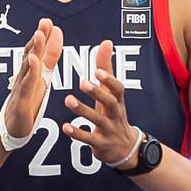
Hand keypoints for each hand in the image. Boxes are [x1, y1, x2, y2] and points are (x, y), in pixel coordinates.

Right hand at [1, 18, 62, 142]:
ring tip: (39, 34)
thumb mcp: (41, 79)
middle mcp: (25, 77)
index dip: (43, 37)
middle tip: (44, 22)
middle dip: (39, 37)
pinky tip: (33, 61)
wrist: (11, 128)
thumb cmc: (27, 103)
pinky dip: (30, 72)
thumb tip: (56, 38)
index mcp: (32, 72)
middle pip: (32, 54)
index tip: (48, 22)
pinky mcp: (21, 101)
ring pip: (29, 66)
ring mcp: (22, 88)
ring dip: (34, 49)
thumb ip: (48, 59)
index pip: (38, 51)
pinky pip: (26, 84)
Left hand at [60, 41, 142, 167]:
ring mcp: (109, 130)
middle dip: (97, 92)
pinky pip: (89, 139)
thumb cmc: (114, 115)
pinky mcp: (101, 145)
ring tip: (68, 99)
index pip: (118, 88)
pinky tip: (65, 127)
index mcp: (117, 101)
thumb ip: (106, 70)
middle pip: (110, 102)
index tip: (97, 70)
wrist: (125, 148)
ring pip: (97, 120)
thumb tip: (106, 42)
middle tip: (82, 82)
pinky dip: (77, 133)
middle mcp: (115, 114)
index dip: (109, 79)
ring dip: (83, 110)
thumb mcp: (112, 94)